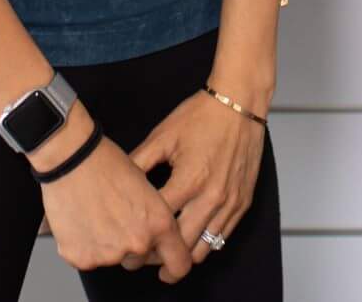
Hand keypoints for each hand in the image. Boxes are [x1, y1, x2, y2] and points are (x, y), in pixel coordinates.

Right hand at [38, 105, 195, 281]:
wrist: (69, 159)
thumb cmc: (105, 163)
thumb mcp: (145, 185)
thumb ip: (152, 217)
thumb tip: (152, 232)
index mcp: (159, 224)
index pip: (179, 264)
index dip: (173, 264)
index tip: (168, 265)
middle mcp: (137, 243)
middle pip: (139, 260)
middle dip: (131, 247)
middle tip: (116, 220)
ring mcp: (109, 255)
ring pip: (112, 259)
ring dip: (106, 244)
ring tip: (95, 214)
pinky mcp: (82, 258)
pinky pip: (87, 258)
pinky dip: (84, 245)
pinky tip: (81, 220)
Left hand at [129, 92, 265, 267]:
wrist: (240, 103)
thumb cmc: (200, 116)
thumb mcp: (162, 136)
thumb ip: (139, 162)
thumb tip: (118, 184)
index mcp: (188, 181)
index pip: (158, 224)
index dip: (139, 234)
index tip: (127, 240)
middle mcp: (212, 198)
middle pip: (181, 246)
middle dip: (158, 258)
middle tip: (141, 258)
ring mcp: (230, 203)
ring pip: (204, 249)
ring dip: (182, 257)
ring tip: (164, 256)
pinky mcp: (243, 203)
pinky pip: (222, 237)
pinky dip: (204, 244)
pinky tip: (188, 242)